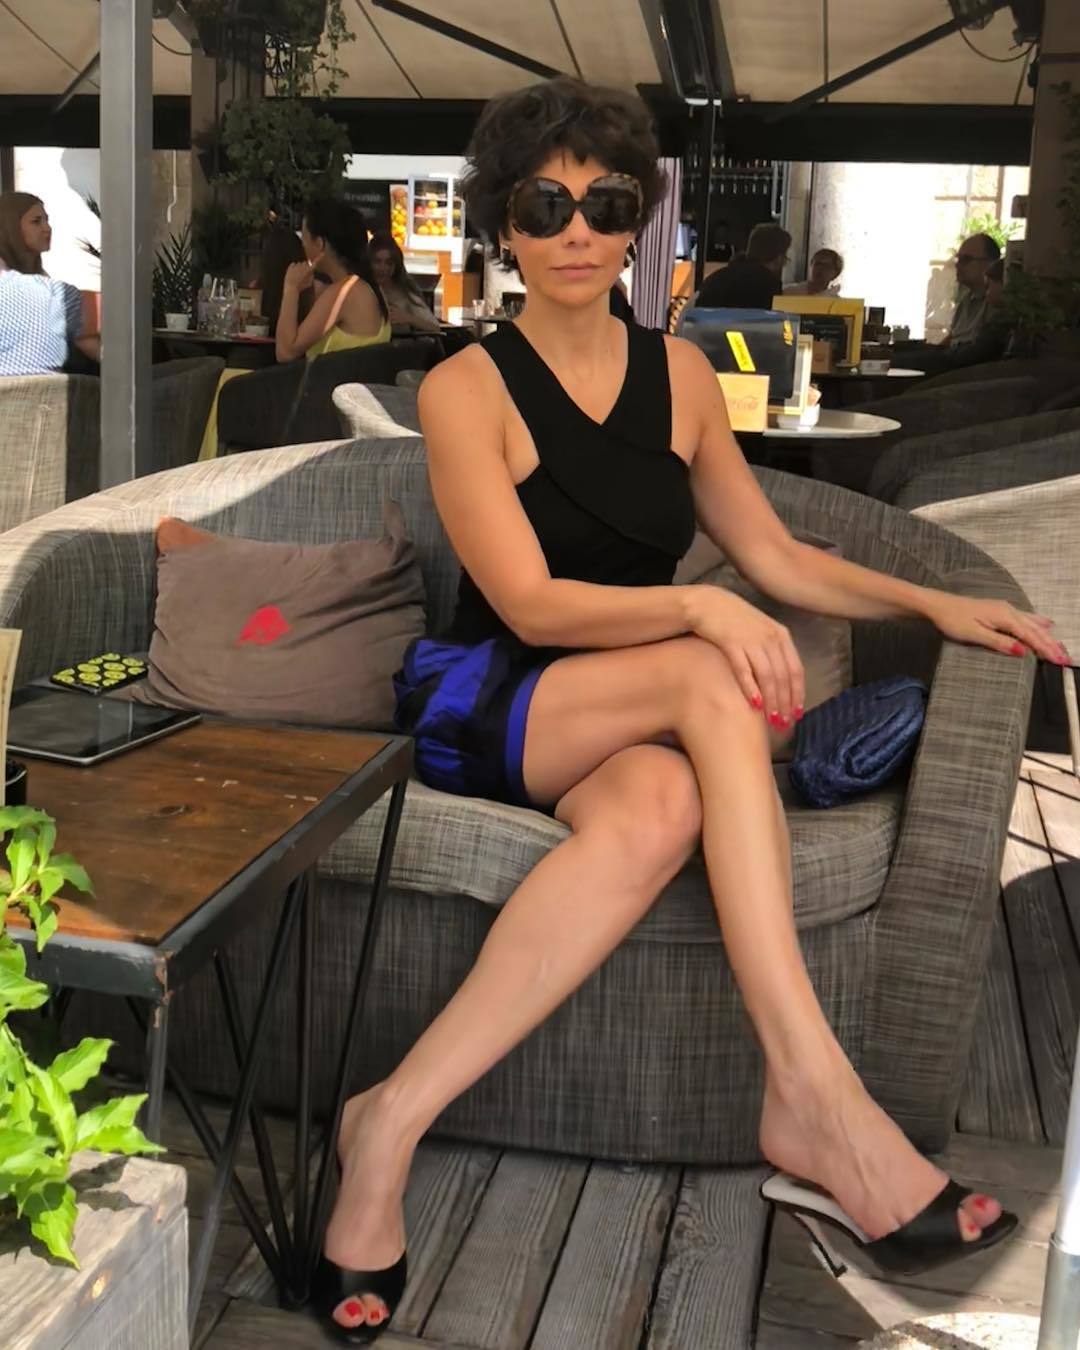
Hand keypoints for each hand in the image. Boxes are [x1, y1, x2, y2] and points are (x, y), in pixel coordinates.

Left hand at [284, 260, 313, 291]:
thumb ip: (312, 277)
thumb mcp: (309, 283)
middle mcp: (302, 267)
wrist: (291, 287)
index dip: (314, 264)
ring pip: (299, 263)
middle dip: (306, 265)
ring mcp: (296, 266)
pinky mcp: (290, 267)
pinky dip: (294, 265)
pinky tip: (294, 269)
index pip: (313, 265)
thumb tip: (312, 272)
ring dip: (300, 266)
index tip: (313, 266)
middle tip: (305, 269)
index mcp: (308, 271)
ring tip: (299, 271)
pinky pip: (293, 263)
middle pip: (305, 263)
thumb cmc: (301, 287)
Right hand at [688, 586, 805, 727]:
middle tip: (783, 723)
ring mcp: (751, 639)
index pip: (796, 670)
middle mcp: (770, 637)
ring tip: (770, 719)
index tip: (796, 714)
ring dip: (771, 700)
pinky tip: (754, 704)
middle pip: (783, 676)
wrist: (708, 604)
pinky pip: (744, 669)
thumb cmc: (735, 621)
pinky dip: (751, 688)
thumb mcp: (761, 631)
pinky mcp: (731, 642)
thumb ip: (774, 652)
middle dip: (785, 703)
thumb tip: (783, 682)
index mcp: (781, 635)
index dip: (798, 694)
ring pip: (768, 676)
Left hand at [924, 591, 1069, 664]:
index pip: (1031, 636)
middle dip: (1052, 645)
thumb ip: (999, 643)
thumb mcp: (974, 634)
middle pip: (1036, 630)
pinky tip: (1046, 624)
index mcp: (1005, 617)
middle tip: (1066, 659)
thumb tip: (1023, 651)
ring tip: (1060, 647)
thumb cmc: (952, 620)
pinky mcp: (999, 611)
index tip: (1060, 662)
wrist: (937, 605)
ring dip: (1047, 636)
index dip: (1046, 650)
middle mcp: (1009, 611)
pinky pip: (1025, 618)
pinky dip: (1038, 624)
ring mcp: (1004, 609)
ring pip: (1032, 624)